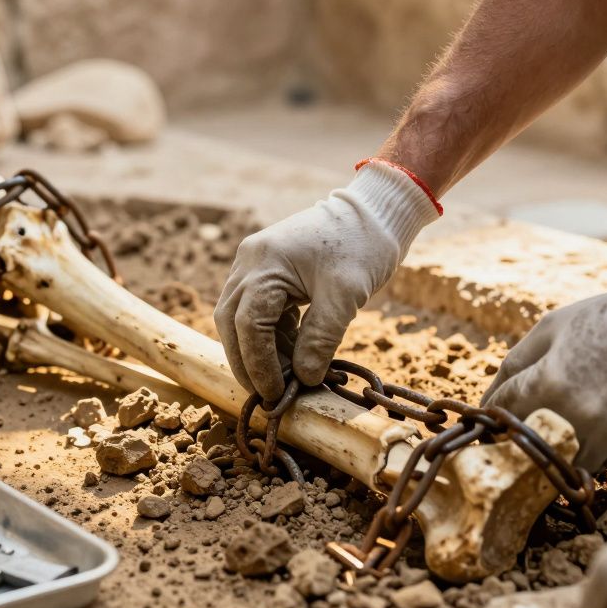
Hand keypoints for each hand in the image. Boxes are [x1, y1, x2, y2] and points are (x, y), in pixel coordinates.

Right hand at [215, 161, 439, 400]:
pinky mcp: (268, 271)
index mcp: (264, 262)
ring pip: (241, 318)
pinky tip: (291, 356)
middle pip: (231, 322)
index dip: (258, 364)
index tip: (276, 394)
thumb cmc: (363, 246)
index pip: (248, 324)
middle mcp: (250, 262)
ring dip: (258, 351)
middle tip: (267, 395)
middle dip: (246, 361)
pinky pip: (259, 310)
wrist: (375, 212)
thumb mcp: (345, 296)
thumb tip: (304, 380)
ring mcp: (255, 264)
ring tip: (285, 379)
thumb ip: (320, 339)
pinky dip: (270, 336)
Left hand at [482, 263, 606, 470]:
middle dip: (520, 443)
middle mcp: (575, 417)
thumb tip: (487, 403)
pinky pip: (603, 463)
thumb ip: (514, 365)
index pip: (501, 415)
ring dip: (561, 451)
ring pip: (566, 464)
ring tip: (567, 427)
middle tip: (519, 434)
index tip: (487, 423)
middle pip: (529, 450)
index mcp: (548, 383)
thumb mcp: (551, 328)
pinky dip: (597, 450)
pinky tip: (605, 423)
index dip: (490, 419)